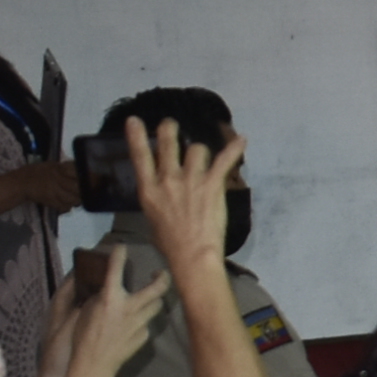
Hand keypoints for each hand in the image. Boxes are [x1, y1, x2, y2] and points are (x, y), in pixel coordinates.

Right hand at [13, 159, 84, 215]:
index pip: (78, 171)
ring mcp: (55, 192)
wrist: (21, 183)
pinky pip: (65, 207)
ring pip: (74, 199)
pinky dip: (68, 206)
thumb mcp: (51, 165)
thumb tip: (81, 170)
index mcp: (59, 169)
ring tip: (76, 197)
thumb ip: (66, 168)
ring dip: (77, 199)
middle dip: (85, 189)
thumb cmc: (36, 172)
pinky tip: (66, 203)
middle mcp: (58, 180)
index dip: (87, 175)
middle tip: (87, 190)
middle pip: (79, 187)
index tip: (93, 177)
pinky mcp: (51, 202)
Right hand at [50, 245, 160, 376]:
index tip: (121, 247)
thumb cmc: (83, 337)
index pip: (116, 268)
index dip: (119, 254)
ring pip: (157, 305)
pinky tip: (133, 325)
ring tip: (150, 298)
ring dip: (154, 300)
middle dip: (163, 277)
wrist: (93, 365)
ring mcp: (140, 323)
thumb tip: (109, 287)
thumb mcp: (88, 310)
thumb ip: (101, 296)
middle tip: (160, 273)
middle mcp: (129, 307)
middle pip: (158, 287)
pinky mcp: (144, 336)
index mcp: (110, 298)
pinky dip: (142, 321)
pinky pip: (147, 324)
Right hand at [129, 113, 246, 284]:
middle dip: (169, 130)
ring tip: (204, 159)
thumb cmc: (170, 244)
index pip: (140, 157)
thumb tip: (162, 192)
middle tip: (170, 124)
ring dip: (200, 152)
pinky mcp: (211, 185)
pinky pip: (224, 160)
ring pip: (197, 150)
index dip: (137, 137)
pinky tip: (242, 140)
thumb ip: (156, 199)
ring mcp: (191, 180)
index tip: (134, 120)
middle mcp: (168, 179)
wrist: (192, 255)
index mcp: (149, 190)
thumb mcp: (152, 219)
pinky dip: (234, 149)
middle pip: (169, 144)